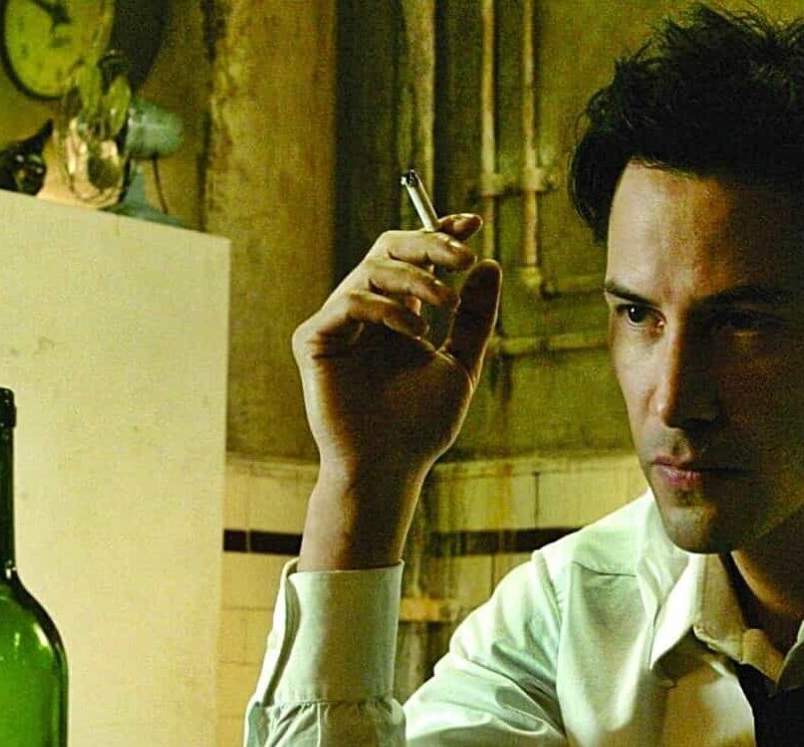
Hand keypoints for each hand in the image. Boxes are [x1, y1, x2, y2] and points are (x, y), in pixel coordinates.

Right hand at [293, 214, 499, 484]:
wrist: (390, 465)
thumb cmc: (422, 424)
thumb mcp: (462, 363)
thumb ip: (473, 317)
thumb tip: (489, 265)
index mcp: (397, 315)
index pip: (414, 259)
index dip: (440, 234)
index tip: (473, 223)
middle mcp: (365, 314)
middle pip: (388, 250)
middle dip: (428, 244)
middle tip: (463, 255)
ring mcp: (337, 324)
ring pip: (371, 270)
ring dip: (415, 278)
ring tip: (444, 305)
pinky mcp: (313, 340)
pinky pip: (349, 302)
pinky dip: (385, 308)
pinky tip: (414, 332)